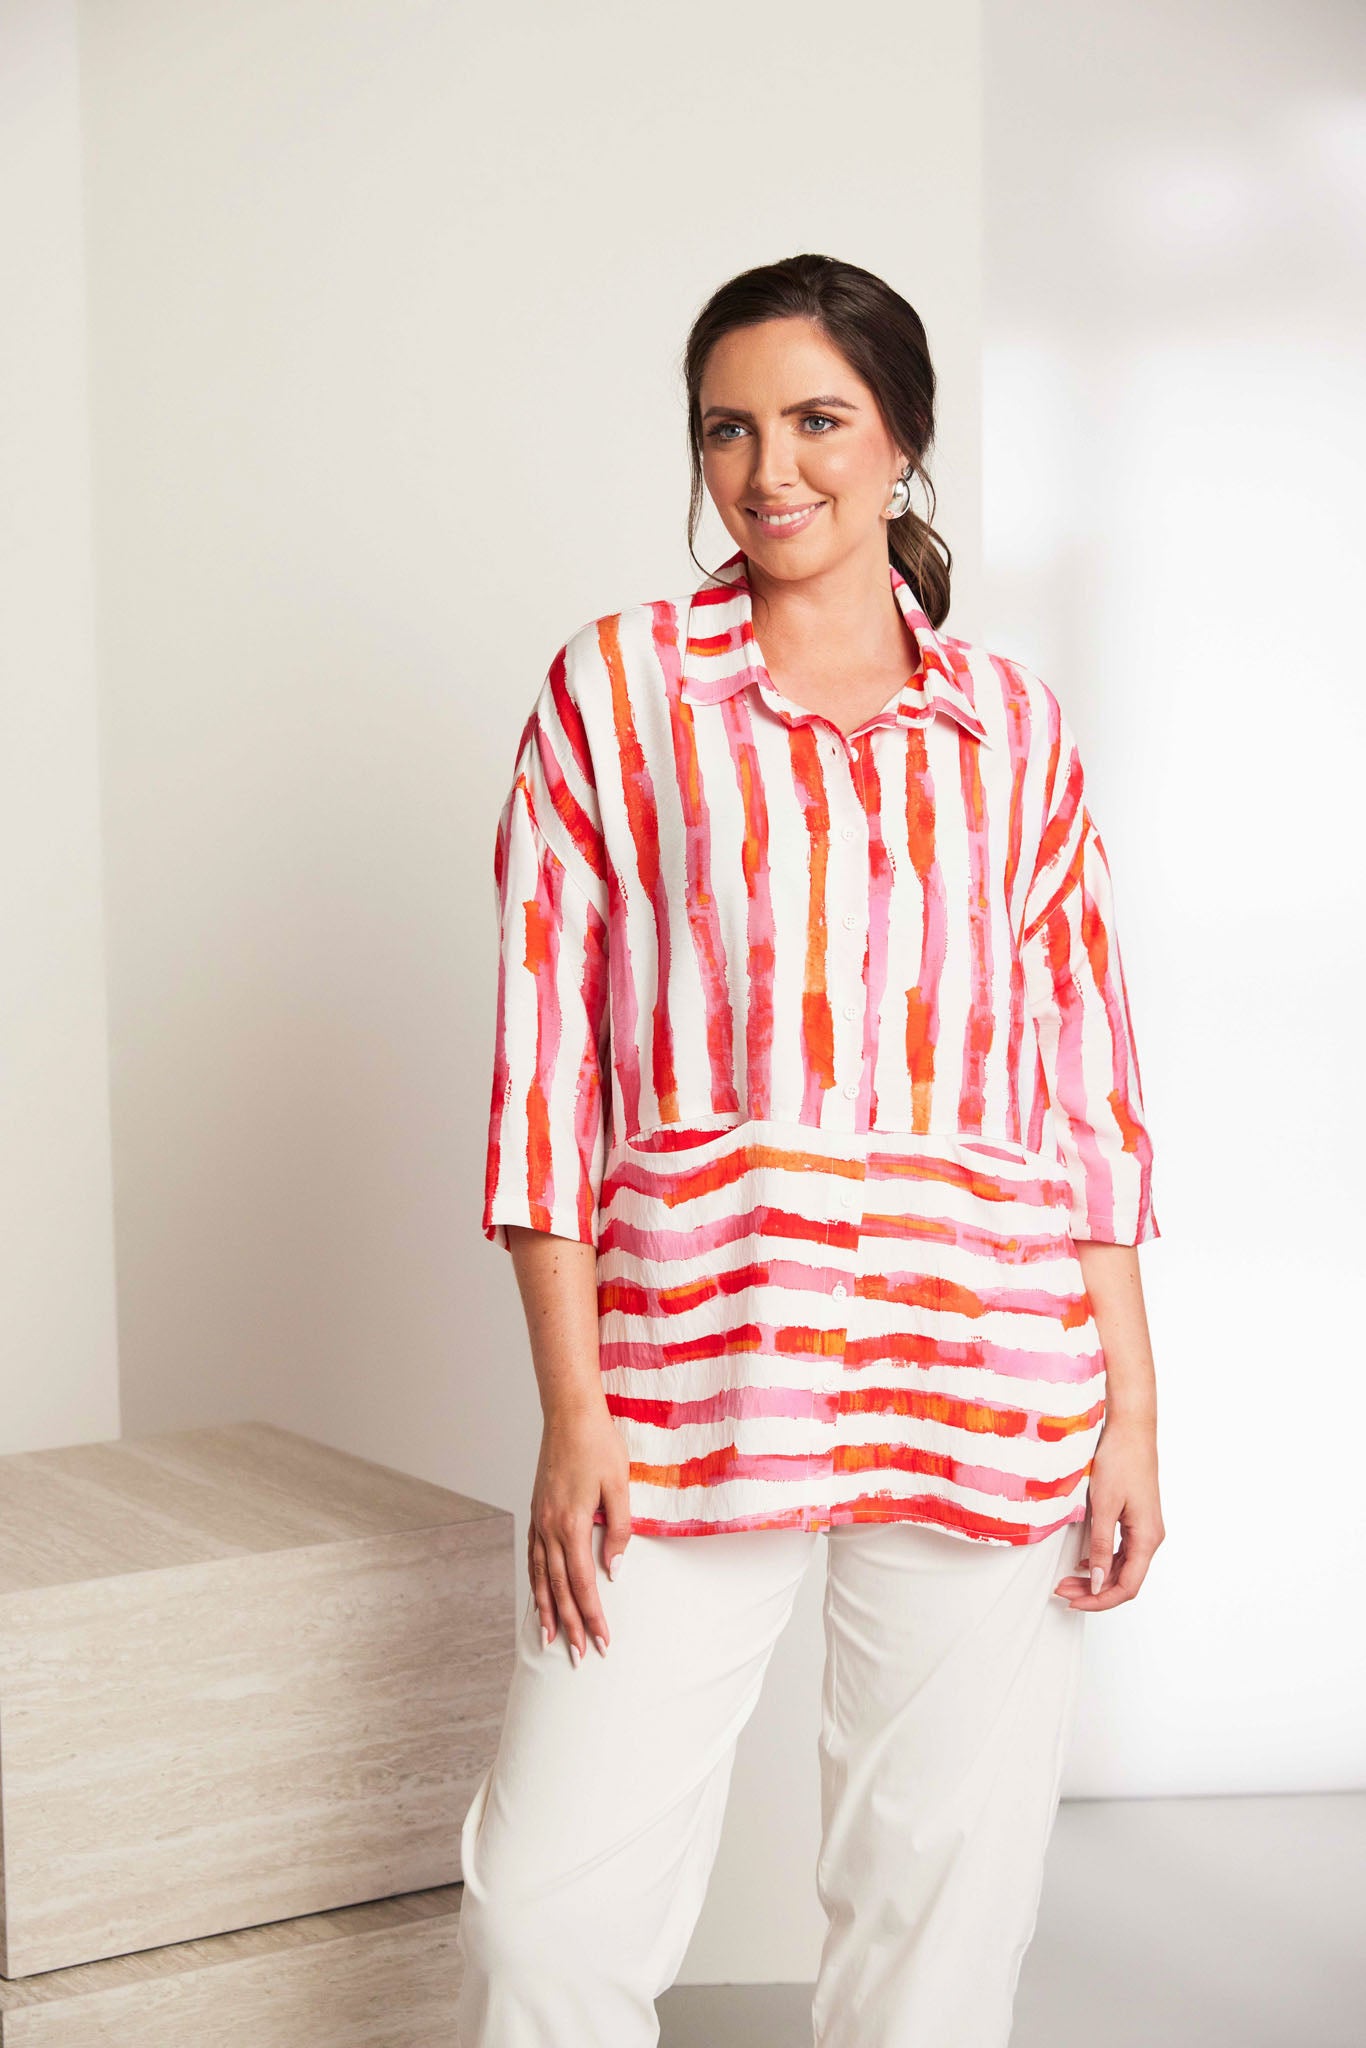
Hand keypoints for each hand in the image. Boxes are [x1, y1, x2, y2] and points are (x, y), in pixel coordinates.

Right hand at [528, 1400, 631, 1664]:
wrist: (569, 1413)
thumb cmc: (599, 1445)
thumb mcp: (620, 1486)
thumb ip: (619, 1531)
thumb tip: (614, 1572)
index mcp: (573, 1524)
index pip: (584, 1583)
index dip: (593, 1616)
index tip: (602, 1642)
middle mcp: (550, 1527)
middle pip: (560, 1588)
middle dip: (571, 1625)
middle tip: (580, 1657)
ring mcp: (539, 1520)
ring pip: (540, 1577)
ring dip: (546, 1611)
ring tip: (549, 1640)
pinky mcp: (537, 1510)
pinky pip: (533, 1556)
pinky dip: (535, 1582)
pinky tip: (538, 1596)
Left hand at [1053, 1416, 1163, 1609]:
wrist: (1131, 1431)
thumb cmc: (1120, 1462)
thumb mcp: (1105, 1506)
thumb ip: (1101, 1546)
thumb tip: (1097, 1582)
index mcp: (1147, 1538)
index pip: (1127, 1586)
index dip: (1100, 1600)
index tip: (1074, 1602)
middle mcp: (1150, 1538)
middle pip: (1123, 1579)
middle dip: (1093, 1591)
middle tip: (1062, 1591)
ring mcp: (1144, 1529)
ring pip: (1121, 1567)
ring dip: (1096, 1577)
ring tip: (1067, 1581)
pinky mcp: (1136, 1520)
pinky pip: (1121, 1551)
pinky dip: (1102, 1561)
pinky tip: (1084, 1562)